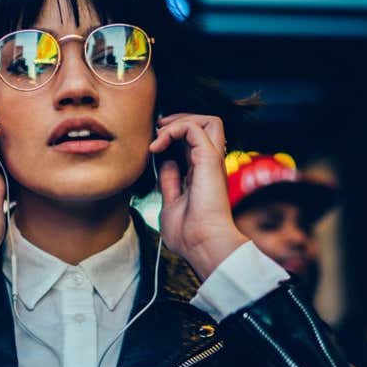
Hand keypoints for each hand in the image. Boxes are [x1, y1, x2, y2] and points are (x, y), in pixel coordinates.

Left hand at [150, 114, 247, 279]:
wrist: (203, 245)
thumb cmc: (189, 235)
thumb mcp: (171, 203)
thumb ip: (170, 181)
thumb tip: (166, 163)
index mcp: (202, 174)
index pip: (194, 142)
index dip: (175, 136)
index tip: (154, 144)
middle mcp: (209, 165)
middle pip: (205, 125)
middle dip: (179, 120)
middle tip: (157, 130)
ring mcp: (211, 161)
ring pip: (207, 120)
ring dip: (179, 121)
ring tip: (159, 135)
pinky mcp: (209, 159)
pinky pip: (195, 128)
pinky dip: (174, 129)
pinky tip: (159, 144)